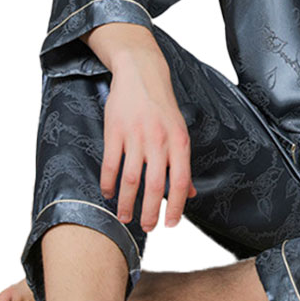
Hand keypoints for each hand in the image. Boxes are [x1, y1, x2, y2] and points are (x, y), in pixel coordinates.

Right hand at [99, 47, 196, 232]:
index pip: (181, 180)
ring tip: (124, 217)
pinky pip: (111, 164)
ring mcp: (136, 135)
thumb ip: (182, 162)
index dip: (177, 206)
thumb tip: (191, 193)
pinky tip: (109, 193)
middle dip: (150, 212)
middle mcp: (159, 139)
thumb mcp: (179, 131)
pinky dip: (109, 184)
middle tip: (147, 228)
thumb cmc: (162, 105)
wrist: (142, 72)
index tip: (171, 224)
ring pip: (131, 179)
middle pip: (155, 185)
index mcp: (179, 140)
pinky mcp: (115, 131)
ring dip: (127, 203)